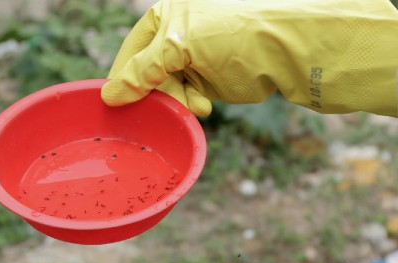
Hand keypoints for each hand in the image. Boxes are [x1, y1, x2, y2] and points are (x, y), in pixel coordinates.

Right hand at [102, 0, 397, 116]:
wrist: (286, 49)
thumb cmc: (234, 36)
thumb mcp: (181, 47)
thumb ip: (143, 70)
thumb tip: (111, 94)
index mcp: (164, 20)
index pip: (129, 53)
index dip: (122, 81)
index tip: (117, 107)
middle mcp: (177, 38)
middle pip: (146, 77)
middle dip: (157, 95)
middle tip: (169, 107)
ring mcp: (194, 61)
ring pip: (166, 93)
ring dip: (177, 103)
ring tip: (198, 104)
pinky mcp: (210, 82)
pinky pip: (186, 101)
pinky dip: (192, 107)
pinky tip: (205, 106)